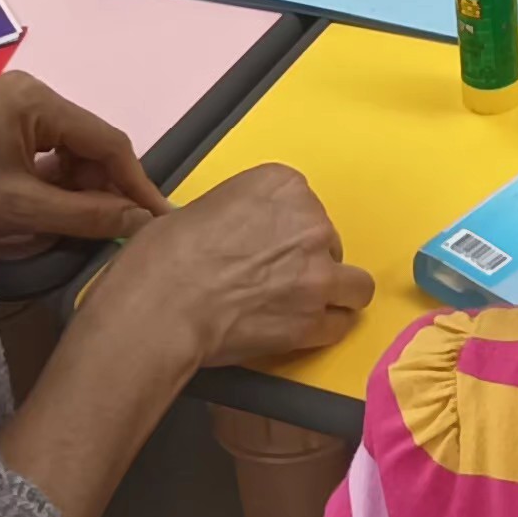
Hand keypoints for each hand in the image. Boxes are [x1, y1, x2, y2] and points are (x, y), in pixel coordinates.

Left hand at [0, 70, 168, 251]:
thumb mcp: (22, 209)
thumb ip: (87, 215)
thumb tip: (141, 223)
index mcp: (35, 100)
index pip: (105, 140)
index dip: (135, 181)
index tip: (158, 217)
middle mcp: (31, 94)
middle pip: (89, 143)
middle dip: (106, 186)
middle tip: (122, 228)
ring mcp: (16, 109)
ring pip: (72, 151)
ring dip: (84, 188)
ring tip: (89, 225)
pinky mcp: (4, 127)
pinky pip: (49, 154)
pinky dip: (60, 184)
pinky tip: (64, 212)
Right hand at [101, 164, 366, 371]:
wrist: (162, 304)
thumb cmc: (165, 254)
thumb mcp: (203, 207)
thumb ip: (241, 214)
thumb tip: (239, 236)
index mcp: (283, 185)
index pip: (305, 205)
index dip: (287, 230)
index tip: (266, 246)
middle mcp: (311, 223)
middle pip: (330, 243)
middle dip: (309, 261)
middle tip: (274, 280)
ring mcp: (319, 273)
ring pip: (355, 286)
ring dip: (334, 294)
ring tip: (303, 307)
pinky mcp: (315, 320)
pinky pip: (340, 324)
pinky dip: (323, 328)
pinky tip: (299, 331)